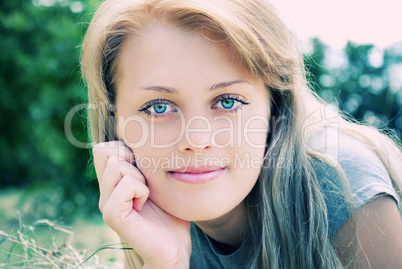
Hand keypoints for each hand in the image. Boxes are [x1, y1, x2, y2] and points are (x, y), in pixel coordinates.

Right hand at [93, 141, 190, 268]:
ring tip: (146, 195)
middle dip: (133, 159)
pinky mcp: (112, 215)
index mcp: (114, 182)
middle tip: (146, 183)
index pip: (104, 148)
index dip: (125, 149)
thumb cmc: (170, 213)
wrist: (174, 248)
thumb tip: (142, 138)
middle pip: (106, 151)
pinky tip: (145, 204)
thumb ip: (145, 163)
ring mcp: (106, 204)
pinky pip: (126, 184)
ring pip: (117, 164)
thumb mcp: (158, 181)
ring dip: (140, 176)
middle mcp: (105, 191)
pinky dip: (141, 190)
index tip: (144, 169)